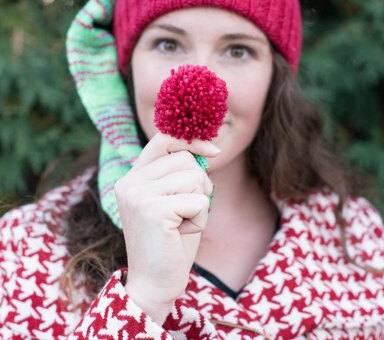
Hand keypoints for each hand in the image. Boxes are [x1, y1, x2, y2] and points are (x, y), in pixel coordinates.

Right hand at [114, 133, 219, 321]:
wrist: (156, 281)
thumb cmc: (171, 239)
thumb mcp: (175, 199)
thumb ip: (182, 174)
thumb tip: (209, 150)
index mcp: (134, 176)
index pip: (163, 140)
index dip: (191, 141)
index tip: (214, 151)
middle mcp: (131, 181)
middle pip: (186, 159)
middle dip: (200, 184)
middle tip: (188, 210)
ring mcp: (139, 194)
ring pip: (194, 178)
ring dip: (200, 203)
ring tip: (182, 222)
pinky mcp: (153, 210)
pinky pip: (198, 201)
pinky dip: (200, 219)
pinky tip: (182, 233)